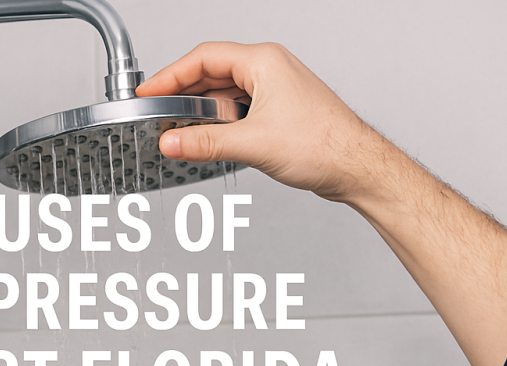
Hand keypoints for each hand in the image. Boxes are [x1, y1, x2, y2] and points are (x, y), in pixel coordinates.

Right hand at [136, 41, 394, 204]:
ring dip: (202, 109)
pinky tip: (209, 137)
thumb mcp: (252, 144)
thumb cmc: (324, 145)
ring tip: (179, 127)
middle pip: (212, 72)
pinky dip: (220, 120)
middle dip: (183, 92)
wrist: (356, 167)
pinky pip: (239, 108)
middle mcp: (271, 70)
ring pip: (226, 92)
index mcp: (264, 62)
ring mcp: (276, 89)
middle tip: (158, 109)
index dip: (171, 75)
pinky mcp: (280, 110)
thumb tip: (172, 142)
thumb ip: (204, 143)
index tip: (150, 91)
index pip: (204, 58)